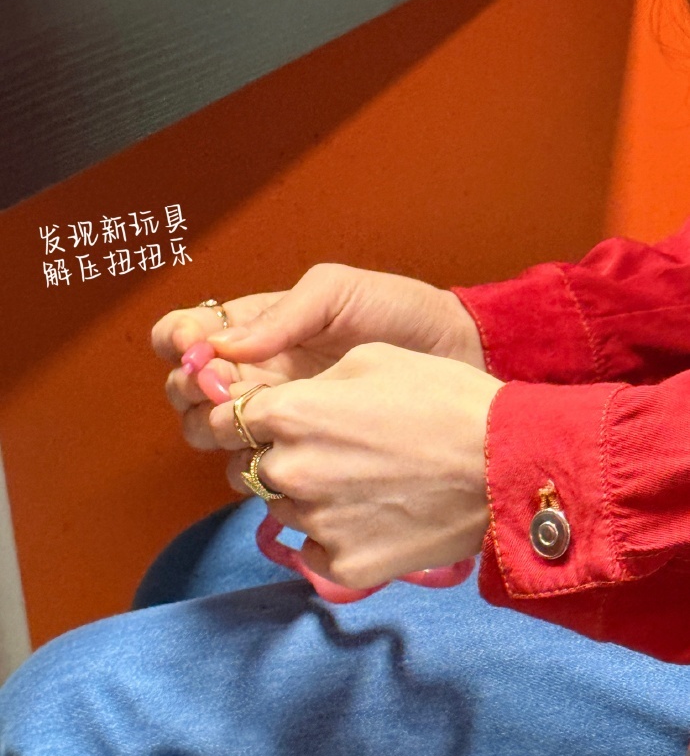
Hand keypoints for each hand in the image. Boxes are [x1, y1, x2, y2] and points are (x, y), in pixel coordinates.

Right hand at [152, 264, 485, 450]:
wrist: (456, 359)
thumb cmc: (400, 313)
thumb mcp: (338, 293)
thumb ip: (282, 314)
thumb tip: (222, 347)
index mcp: (254, 327)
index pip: (184, 334)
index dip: (178, 342)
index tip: (198, 350)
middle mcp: (254, 372)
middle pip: (184, 390)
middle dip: (190, 390)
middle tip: (227, 389)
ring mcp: (276, 414)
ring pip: (209, 431)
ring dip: (215, 427)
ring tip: (257, 418)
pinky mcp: (301, 449)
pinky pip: (252, 462)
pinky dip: (249, 458)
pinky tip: (279, 447)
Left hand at [211, 343, 503, 587]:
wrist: (506, 464)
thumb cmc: (444, 399)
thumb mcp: (372, 360)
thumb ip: (311, 383)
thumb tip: (284, 403)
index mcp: (290, 414)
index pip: (224, 420)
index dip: (244, 418)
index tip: (267, 420)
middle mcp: (290, 471)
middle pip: (248, 468)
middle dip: (272, 458)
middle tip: (325, 451)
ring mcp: (315, 524)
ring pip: (280, 510)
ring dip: (303, 496)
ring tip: (358, 481)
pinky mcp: (344, 565)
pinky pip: (314, 550)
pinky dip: (332, 536)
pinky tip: (371, 516)